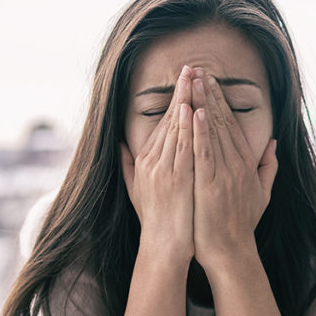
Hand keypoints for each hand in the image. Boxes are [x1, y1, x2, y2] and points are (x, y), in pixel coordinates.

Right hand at [120, 64, 197, 260]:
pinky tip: (193, 109)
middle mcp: (151, 163)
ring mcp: (163, 170)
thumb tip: (121, 146)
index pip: (162, 125)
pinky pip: (184, 148)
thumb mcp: (136, 191)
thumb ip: (128, 166)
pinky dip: (188, 128)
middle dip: (180, 93)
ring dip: (186, 102)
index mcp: (145, 162)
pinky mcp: (176, 180)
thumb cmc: (156, 221)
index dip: (173, 101)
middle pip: (169, 120)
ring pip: (176, 129)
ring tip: (194, 79)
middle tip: (190, 68)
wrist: (163, 247)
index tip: (183, 81)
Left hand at [191, 73, 277, 271]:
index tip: (210, 80)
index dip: (220, 100)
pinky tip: (195, 113)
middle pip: (222, 121)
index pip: (231, 124)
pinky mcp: (211, 185)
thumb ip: (268, 168)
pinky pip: (205, 153)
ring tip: (194, 80)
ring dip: (203, 104)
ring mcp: (224, 174)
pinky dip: (200, 132)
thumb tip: (273, 144)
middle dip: (210, 94)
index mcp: (245, 163)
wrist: (231, 251)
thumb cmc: (240, 225)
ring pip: (213, 132)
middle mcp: (236, 164)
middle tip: (199, 69)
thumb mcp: (261, 193)